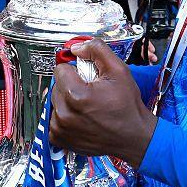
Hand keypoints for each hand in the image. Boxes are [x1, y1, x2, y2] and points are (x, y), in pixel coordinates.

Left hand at [50, 39, 156, 166]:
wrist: (133, 136)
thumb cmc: (127, 106)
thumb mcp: (119, 70)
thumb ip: (97, 50)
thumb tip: (76, 47)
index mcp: (76, 95)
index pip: (60, 69)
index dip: (76, 71)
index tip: (88, 79)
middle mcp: (64, 114)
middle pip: (56, 85)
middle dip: (71, 85)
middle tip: (90, 93)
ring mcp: (60, 129)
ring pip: (54, 101)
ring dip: (67, 101)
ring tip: (86, 106)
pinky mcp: (58, 139)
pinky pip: (53, 118)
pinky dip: (65, 116)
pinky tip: (81, 118)